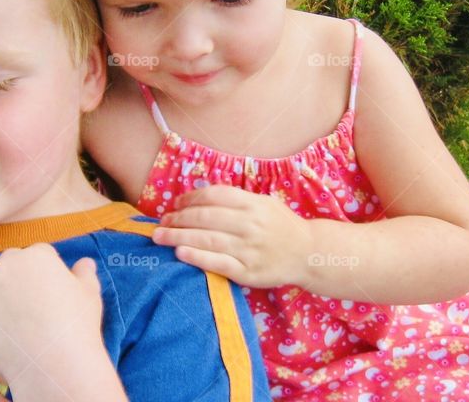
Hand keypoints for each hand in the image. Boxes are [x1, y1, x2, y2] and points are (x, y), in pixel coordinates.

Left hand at [0, 244, 104, 386]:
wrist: (53, 363)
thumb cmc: (75, 328)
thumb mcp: (89, 294)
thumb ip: (84, 274)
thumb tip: (85, 263)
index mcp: (37, 256)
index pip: (37, 254)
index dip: (42, 272)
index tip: (47, 290)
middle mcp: (6, 265)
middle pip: (8, 261)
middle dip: (15, 276)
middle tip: (26, 302)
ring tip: (0, 307)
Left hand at [152, 185, 312, 287]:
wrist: (308, 253)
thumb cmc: (280, 225)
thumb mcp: (263, 203)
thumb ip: (235, 199)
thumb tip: (197, 197)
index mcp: (253, 204)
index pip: (213, 196)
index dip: (190, 198)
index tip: (175, 204)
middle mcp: (250, 224)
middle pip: (205, 217)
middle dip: (178, 219)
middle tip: (161, 223)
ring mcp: (249, 249)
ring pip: (207, 240)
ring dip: (178, 237)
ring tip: (159, 237)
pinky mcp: (248, 272)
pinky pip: (218, 264)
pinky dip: (197, 258)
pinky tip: (180, 253)